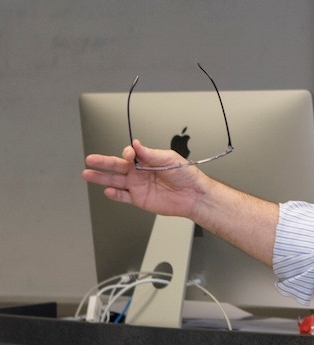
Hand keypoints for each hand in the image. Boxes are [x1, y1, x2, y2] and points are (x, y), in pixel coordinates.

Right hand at [82, 140, 205, 219]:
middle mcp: (140, 172)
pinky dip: (114, 194)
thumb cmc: (186, 175)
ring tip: (88, 174)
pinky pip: (123, 196)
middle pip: (117, 166)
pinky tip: (107, 190)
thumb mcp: (169, 159)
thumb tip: (136, 145)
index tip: (128, 155)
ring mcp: (138, 186)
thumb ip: (150, 154)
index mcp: (147, 160)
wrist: (194, 195)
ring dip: (101, 177)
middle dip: (103, 162)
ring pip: (115, 180)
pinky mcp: (140, 199)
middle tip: (90, 159)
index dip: (127, 154)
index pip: (129, 155)